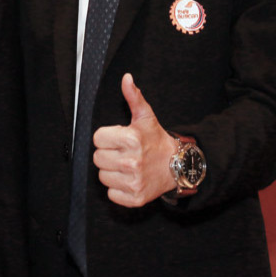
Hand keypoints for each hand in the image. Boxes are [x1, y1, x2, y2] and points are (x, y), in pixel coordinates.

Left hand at [92, 73, 177, 207]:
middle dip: (108, 154)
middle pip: (97, 158)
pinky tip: (129, 179)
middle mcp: (132, 162)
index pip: (97, 139)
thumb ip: (133, 97)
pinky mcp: (135, 198)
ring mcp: (134, 182)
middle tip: (123, 152)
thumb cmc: (156, 140)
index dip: (107, 137)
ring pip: (102, 177)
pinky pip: (111, 194)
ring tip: (126, 166)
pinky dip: (118, 189)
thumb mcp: (146, 117)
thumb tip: (126, 78)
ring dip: (112, 172)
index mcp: (131, 139)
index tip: (119, 139)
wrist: (178, 166)